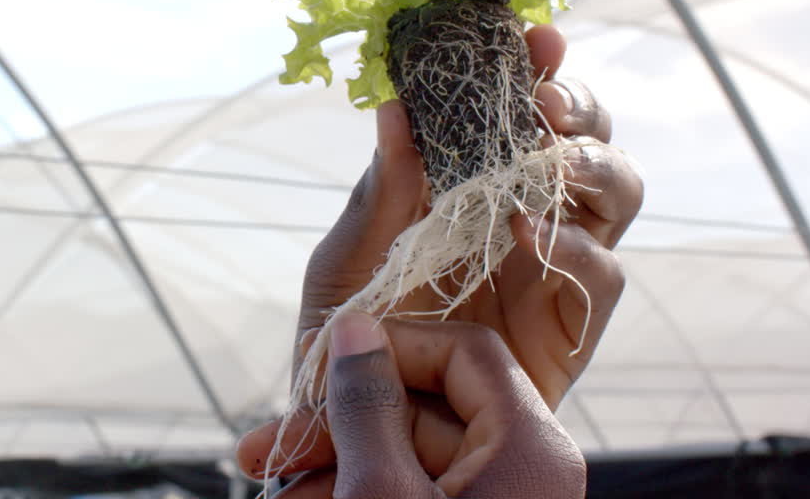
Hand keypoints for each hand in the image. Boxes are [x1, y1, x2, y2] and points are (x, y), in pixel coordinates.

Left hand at [237, 26, 640, 479]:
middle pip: (588, 138)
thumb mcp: (349, 256)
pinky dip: (577, 246)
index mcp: (475, 183)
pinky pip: (604, 274)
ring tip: (543, 157)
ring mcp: (557, 266)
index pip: (524, 110)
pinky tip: (530, 234)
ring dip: (589, 163)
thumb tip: (391, 105)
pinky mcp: (573, 325)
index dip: (538, 68)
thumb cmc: (352, 331)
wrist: (360, 420)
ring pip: (617, 190)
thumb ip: (380, 190)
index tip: (531, 33)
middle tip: (541, 98)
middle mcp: (528, 213)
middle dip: (578, 105)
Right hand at [270, 312, 584, 498]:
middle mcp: (531, 468)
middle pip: (433, 402)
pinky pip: (419, 483)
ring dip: (342, 455)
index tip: (332, 357)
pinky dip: (364, 484)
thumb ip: (364, 401)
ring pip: (415, 448)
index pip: (466, 347)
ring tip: (277, 478)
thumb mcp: (379, 488)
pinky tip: (306, 494)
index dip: (391, 344)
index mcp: (533, 448)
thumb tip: (352, 328)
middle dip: (346, 415)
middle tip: (275, 438)